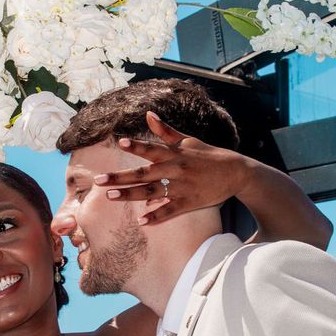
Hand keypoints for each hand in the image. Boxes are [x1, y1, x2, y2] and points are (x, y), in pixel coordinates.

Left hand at [93, 111, 251, 223]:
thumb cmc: (209, 155)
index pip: (152, 149)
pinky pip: (170, 211)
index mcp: (175, 154)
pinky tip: (142, 221)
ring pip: (152, 192)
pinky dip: (157, 216)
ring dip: (131, 195)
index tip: (120, 141)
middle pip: (144, 174)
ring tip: (111, 197)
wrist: (236, 172)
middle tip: (98, 180)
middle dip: (120, 177)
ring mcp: (182, 188)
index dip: (137, 146)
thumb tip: (148, 114)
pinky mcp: (189, 202)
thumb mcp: (188, 140)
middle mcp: (176, 170)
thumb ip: (166, 131)